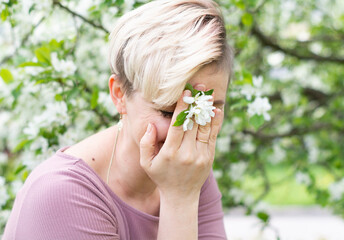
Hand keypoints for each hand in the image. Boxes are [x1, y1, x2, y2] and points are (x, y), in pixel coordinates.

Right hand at [140, 85, 223, 200]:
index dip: (182, 107)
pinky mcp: (209, 157)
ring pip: (205, 127)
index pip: (178, 125)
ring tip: (208, 93)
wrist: (181, 196)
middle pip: (193, 123)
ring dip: (207, 109)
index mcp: (170, 152)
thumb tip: (151, 125)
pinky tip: (217, 109)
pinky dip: (215, 122)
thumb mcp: (146, 163)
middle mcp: (187, 153)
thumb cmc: (161, 176)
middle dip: (196, 103)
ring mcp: (200, 155)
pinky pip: (213, 136)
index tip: (185, 92)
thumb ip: (146, 143)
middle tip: (199, 85)